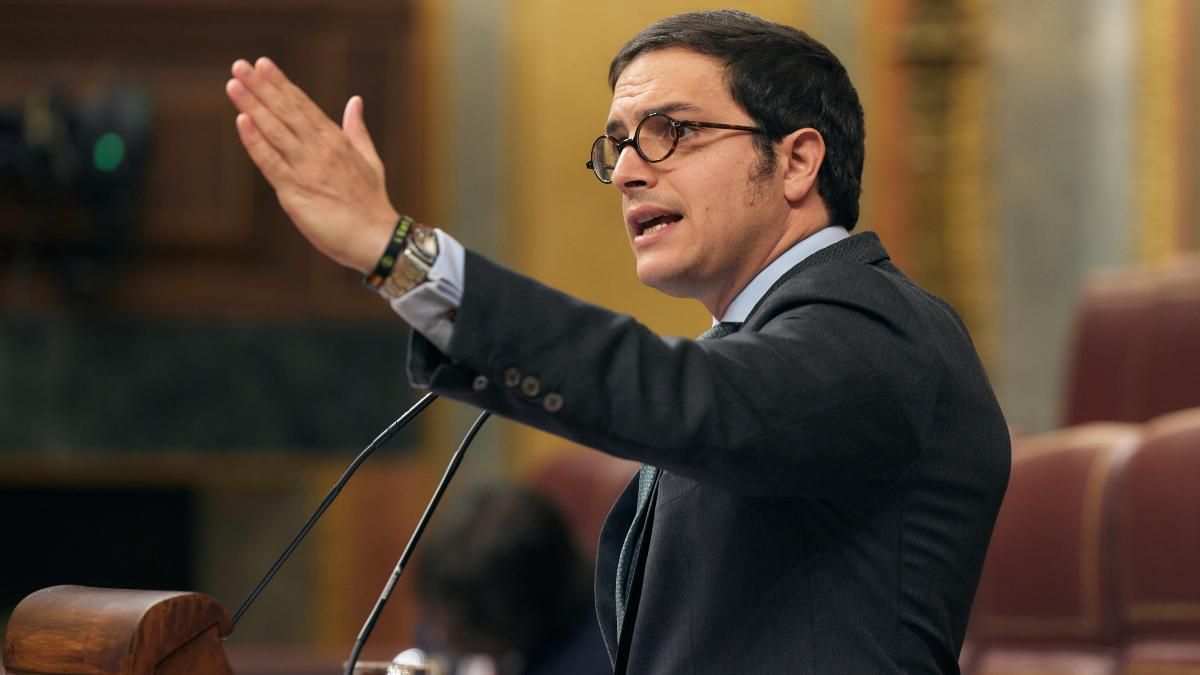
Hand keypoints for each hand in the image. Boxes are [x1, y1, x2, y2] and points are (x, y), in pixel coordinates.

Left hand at [225, 57, 397, 273]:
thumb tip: (355, 101)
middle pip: (286, 112)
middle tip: (241, 65)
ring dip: (253, 106)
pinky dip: (255, 142)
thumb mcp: (369, 160)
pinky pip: (270, 162)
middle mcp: (319, 149)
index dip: (282, 84)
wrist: (375, 238)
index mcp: (336, 141)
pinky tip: (242, 122)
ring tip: (234, 84)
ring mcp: (306, 169)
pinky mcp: (294, 191)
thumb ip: (357, 130)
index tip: (263, 65)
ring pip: (275, 131)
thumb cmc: (372, 203)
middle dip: (262, 87)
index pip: (304, 106)